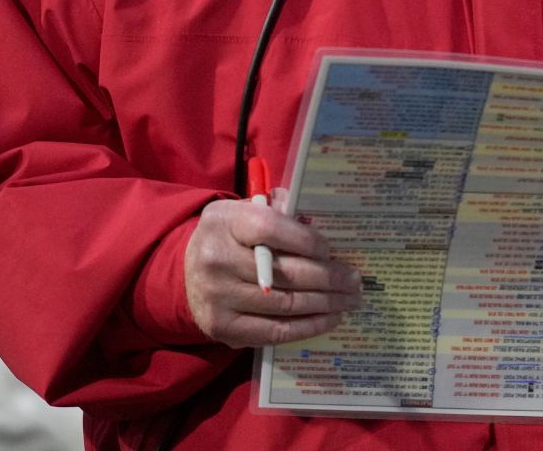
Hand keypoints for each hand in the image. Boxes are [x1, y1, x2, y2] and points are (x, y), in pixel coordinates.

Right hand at [183, 189, 361, 346]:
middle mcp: (217, 260)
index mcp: (224, 222)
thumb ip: (279, 210)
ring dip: (326, 304)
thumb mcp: (244, 211)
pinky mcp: (224, 328)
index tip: (332, 250)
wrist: (186, 274)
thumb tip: (319, 223)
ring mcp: (219, 298)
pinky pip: (275, 331)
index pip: (272, 228)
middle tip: (356, 280)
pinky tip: (330, 318)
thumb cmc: (229, 237)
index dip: (308, 241)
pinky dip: (308, 327)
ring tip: (350, 299)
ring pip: (286, 305)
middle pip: (286, 272)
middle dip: (329, 278)